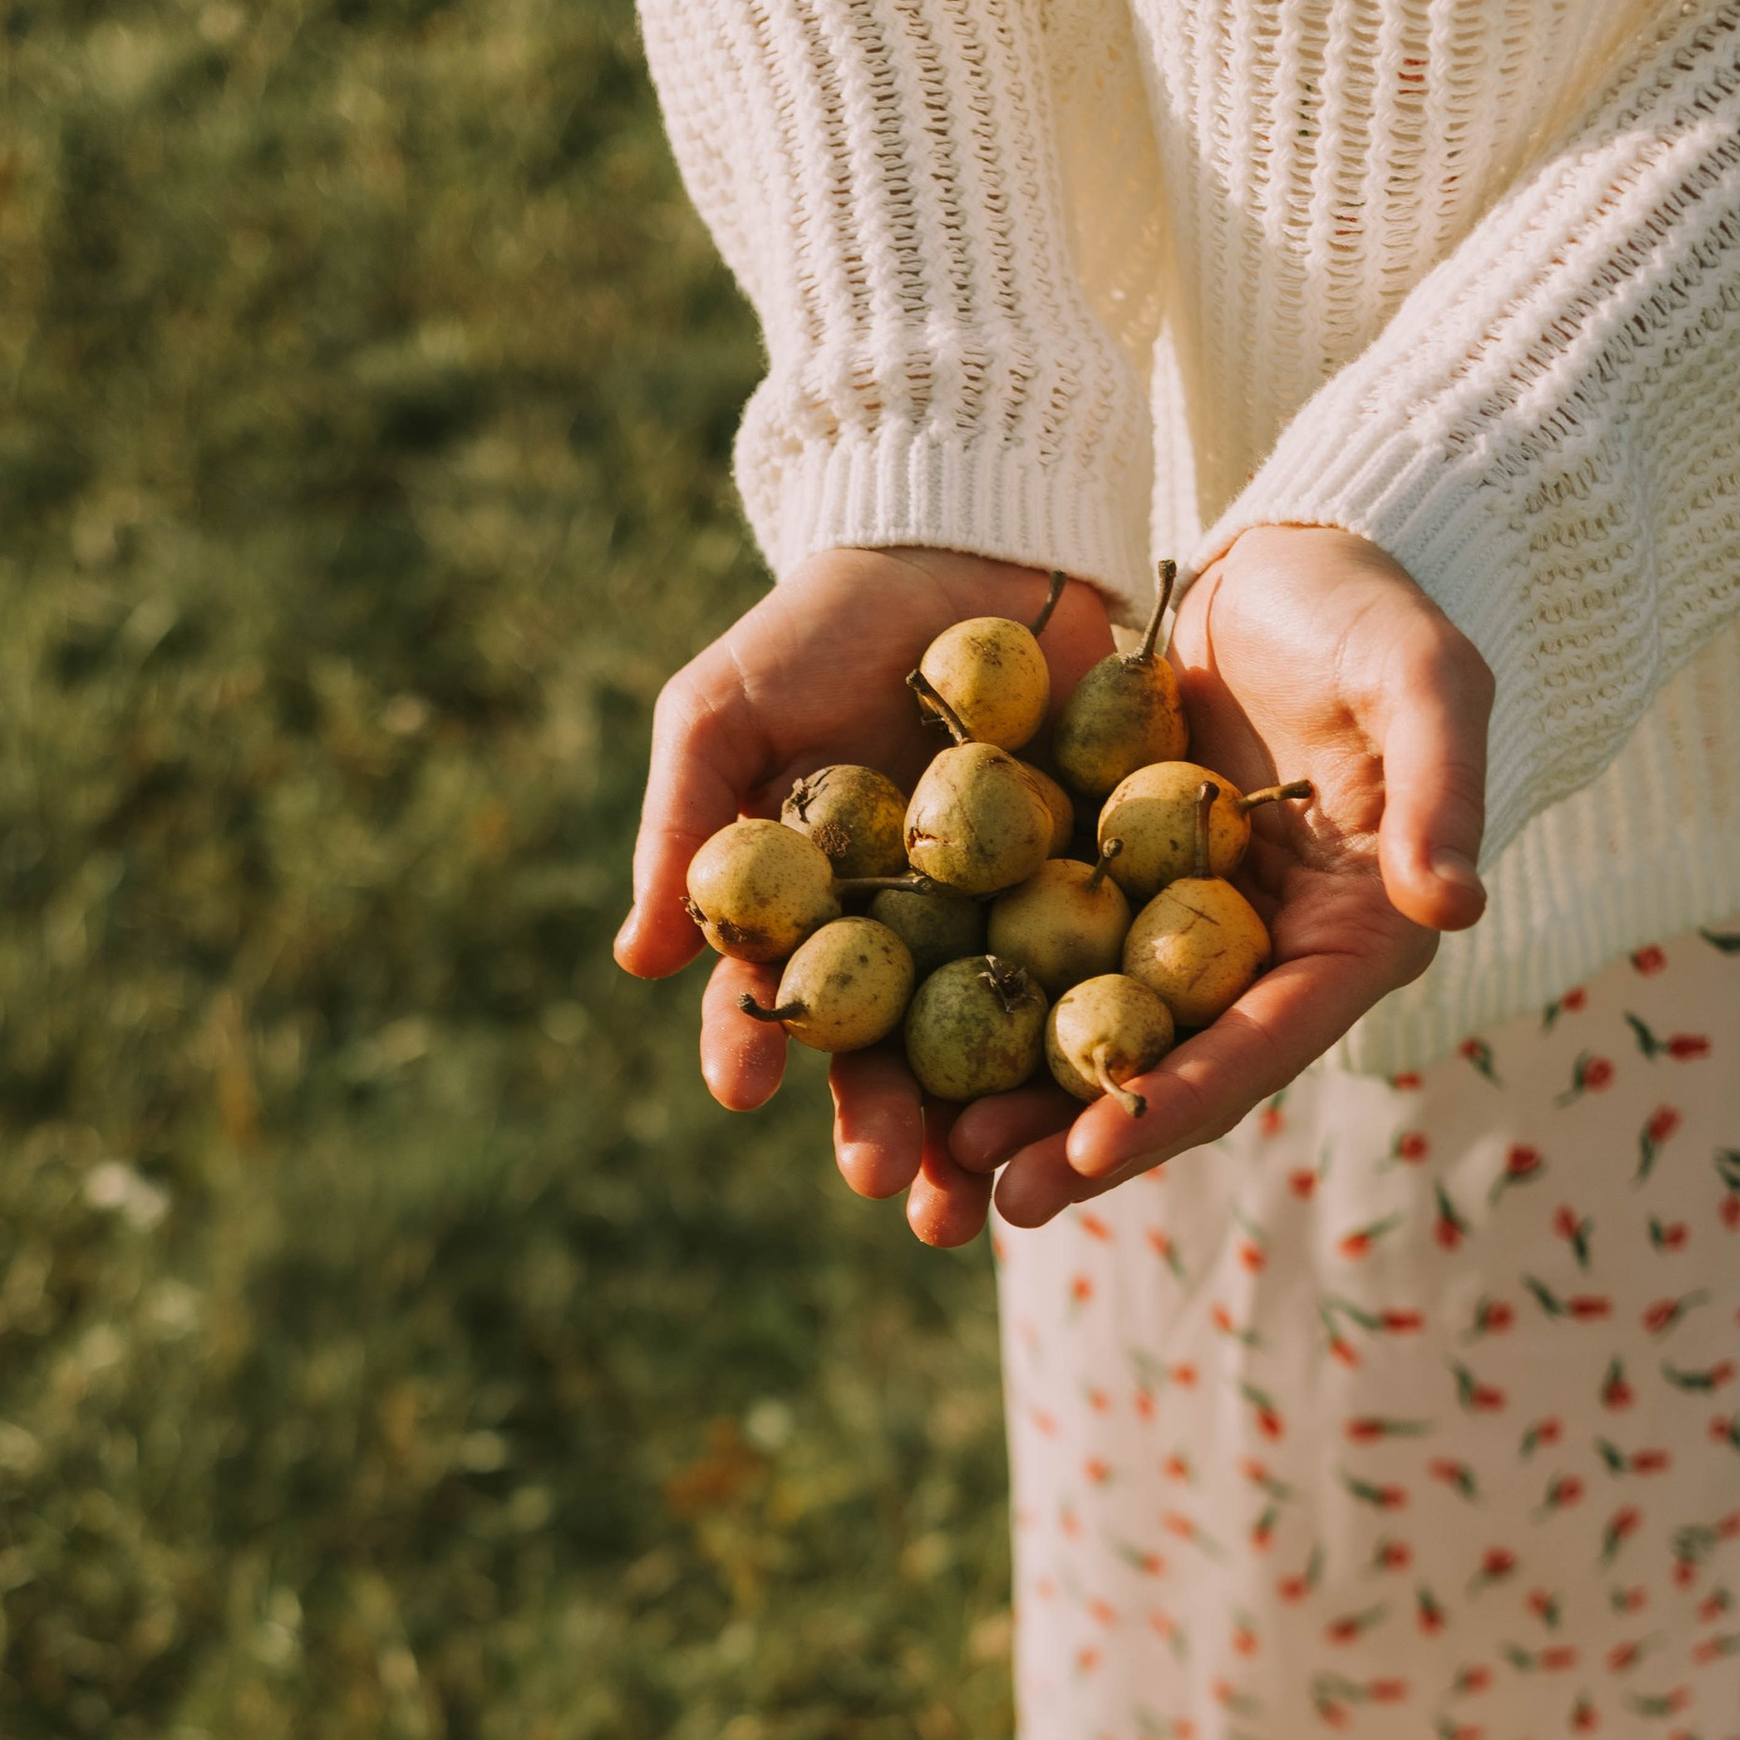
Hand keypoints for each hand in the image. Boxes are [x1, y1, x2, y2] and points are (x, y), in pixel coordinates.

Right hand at [627, 545, 1126, 1245]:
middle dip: (885, 1130)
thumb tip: (635, 965)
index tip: (739, 1091)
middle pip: (891, 1058)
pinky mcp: (1104, 899)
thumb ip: (685, 825)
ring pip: (997, 1053)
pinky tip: (1099, 1100)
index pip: (776, 1000)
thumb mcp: (728, 706)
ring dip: (989, 1133)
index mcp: (811, 916)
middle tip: (885, 1186)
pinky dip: (1098, 1044)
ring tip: (987, 1200)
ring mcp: (1006, 928)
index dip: (750, 1047)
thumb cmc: (825, 624)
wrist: (975, 538)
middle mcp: (907, 944)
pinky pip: (1103, 982)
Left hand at [946, 526, 1492, 1226]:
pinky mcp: (1101, 881)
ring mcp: (1170, 926)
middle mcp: (1253, 958)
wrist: (1292, 556)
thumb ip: (1442, 789)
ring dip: (1014, 1097)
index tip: (1092, 1156)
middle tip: (988, 1196)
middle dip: (1077, 1140)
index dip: (1177, 1106)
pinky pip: (1031, 951)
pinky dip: (970, 999)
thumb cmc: (1377, 613)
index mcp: (1344, 942)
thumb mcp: (1425, 680)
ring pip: (1088, 1031)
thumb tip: (1451, 906)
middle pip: (1163, 1068)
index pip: (1260, 1047)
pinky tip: (894, 1043)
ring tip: (931, 1156)